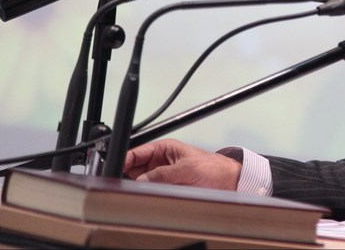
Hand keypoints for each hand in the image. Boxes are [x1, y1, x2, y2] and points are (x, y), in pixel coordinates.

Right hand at [123, 138, 241, 190]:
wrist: (228, 182)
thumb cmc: (214, 167)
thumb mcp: (188, 168)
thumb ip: (164, 173)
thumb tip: (142, 179)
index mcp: (165, 148)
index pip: (137, 152)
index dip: (125, 160)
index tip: (116, 169)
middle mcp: (161, 162)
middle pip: (135, 168)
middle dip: (129, 175)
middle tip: (128, 183)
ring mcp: (163, 176)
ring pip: (140, 182)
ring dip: (138, 186)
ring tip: (142, 189)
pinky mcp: (166, 189)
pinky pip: (150, 192)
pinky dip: (147, 194)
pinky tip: (150, 196)